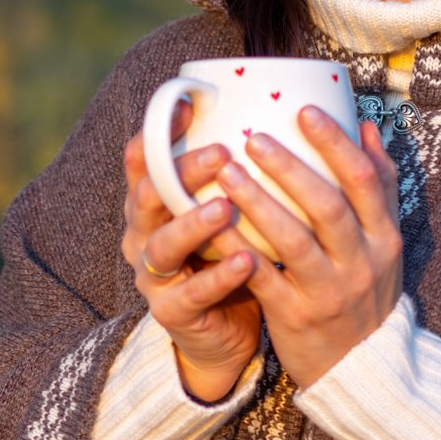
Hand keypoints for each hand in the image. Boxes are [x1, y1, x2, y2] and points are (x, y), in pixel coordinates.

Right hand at [121, 100, 262, 401]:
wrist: (224, 335)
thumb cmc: (234, 259)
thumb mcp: (233, 212)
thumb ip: (246, 172)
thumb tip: (295, 112)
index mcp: (157, 204)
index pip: (145, 160)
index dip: (158, 132)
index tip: (188, 104)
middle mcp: (146, 234)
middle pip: (149, 196)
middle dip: (181, 172)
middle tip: (221, 153)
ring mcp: (155, 275)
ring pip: (162, 244)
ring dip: (193, 224)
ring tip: (225, 207)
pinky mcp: (172, 313)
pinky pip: (192, 294)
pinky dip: (218, 276)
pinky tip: (247, 261)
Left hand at [209, 107, 402, 387]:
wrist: (363, 369)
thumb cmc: (367, 291)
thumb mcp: (385, 242)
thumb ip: (379, 186)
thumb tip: (368, 127)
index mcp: (385, 237)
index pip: (366, 180)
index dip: (335, 143)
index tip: (303, 111)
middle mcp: (363, 262)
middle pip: (327, 206)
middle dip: (289, 167)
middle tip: (252, 136)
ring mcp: (329, 291)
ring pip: (293, 240)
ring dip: (257, 202)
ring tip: (225, 171)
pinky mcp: (296, 316)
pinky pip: (263, 277)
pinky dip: (238, 249)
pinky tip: (214, 224)